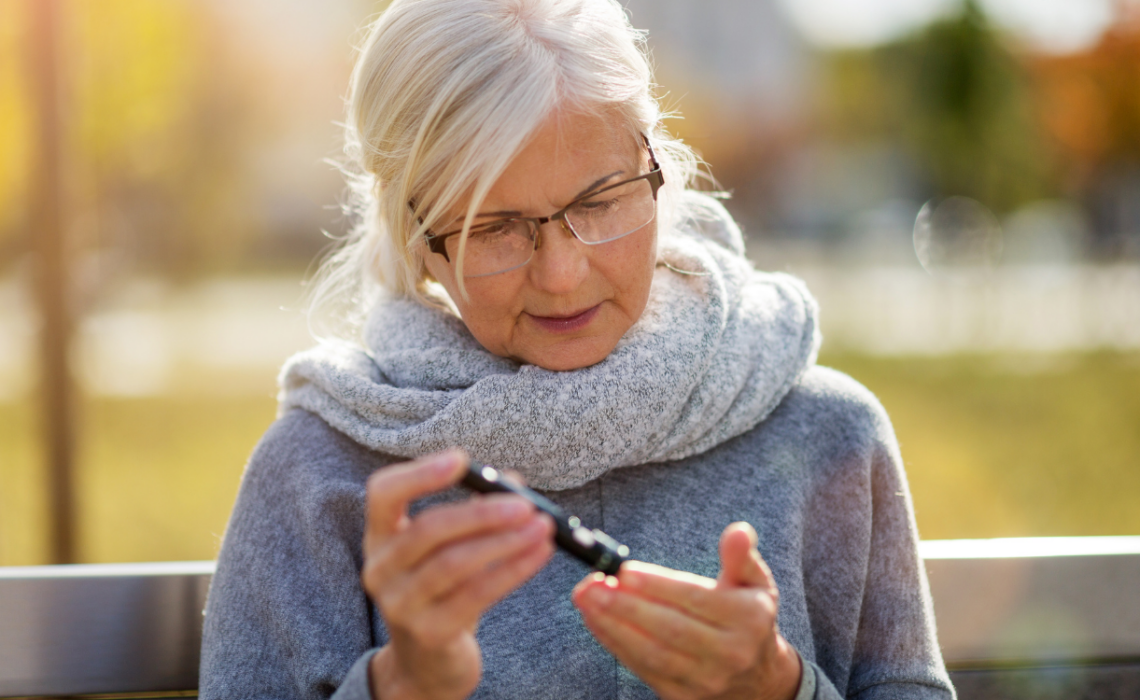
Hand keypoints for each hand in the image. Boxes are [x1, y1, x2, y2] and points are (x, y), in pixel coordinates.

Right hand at [362, 449, 554, 699]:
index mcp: (380, 536)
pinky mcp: (429, 633)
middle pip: (427, 529)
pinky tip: (538, 555)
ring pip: (454, 563)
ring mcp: (400, 605)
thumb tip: (513, 482)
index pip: (383, 493)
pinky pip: (476, 595)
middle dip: (482, 513)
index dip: (420, 473)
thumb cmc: (442, 589)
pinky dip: (513, 571)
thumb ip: (475, 509)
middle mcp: (380, 569)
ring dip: (505, 541)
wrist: (428, 662)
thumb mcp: (449, 546)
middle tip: (526, 504)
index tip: (462, 459)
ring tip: (542, 527)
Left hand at [572, 522, 800, 699]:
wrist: (757, 679)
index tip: (625, 570)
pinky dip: (616, 644)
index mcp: (748, 619)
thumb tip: (737, 532)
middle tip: (593, 585)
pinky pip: (643, 669)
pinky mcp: (683, 696)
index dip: (658, 585)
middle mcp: (729, 654)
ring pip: (652, 653)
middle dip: (626, 606)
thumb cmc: (747, 617)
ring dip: (613, 626)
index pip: (696, 599)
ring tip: (587, 600)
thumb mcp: (754, 583)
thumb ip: (741, 556)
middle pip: (670, 629)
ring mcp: (705, 680)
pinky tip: (596, 621)